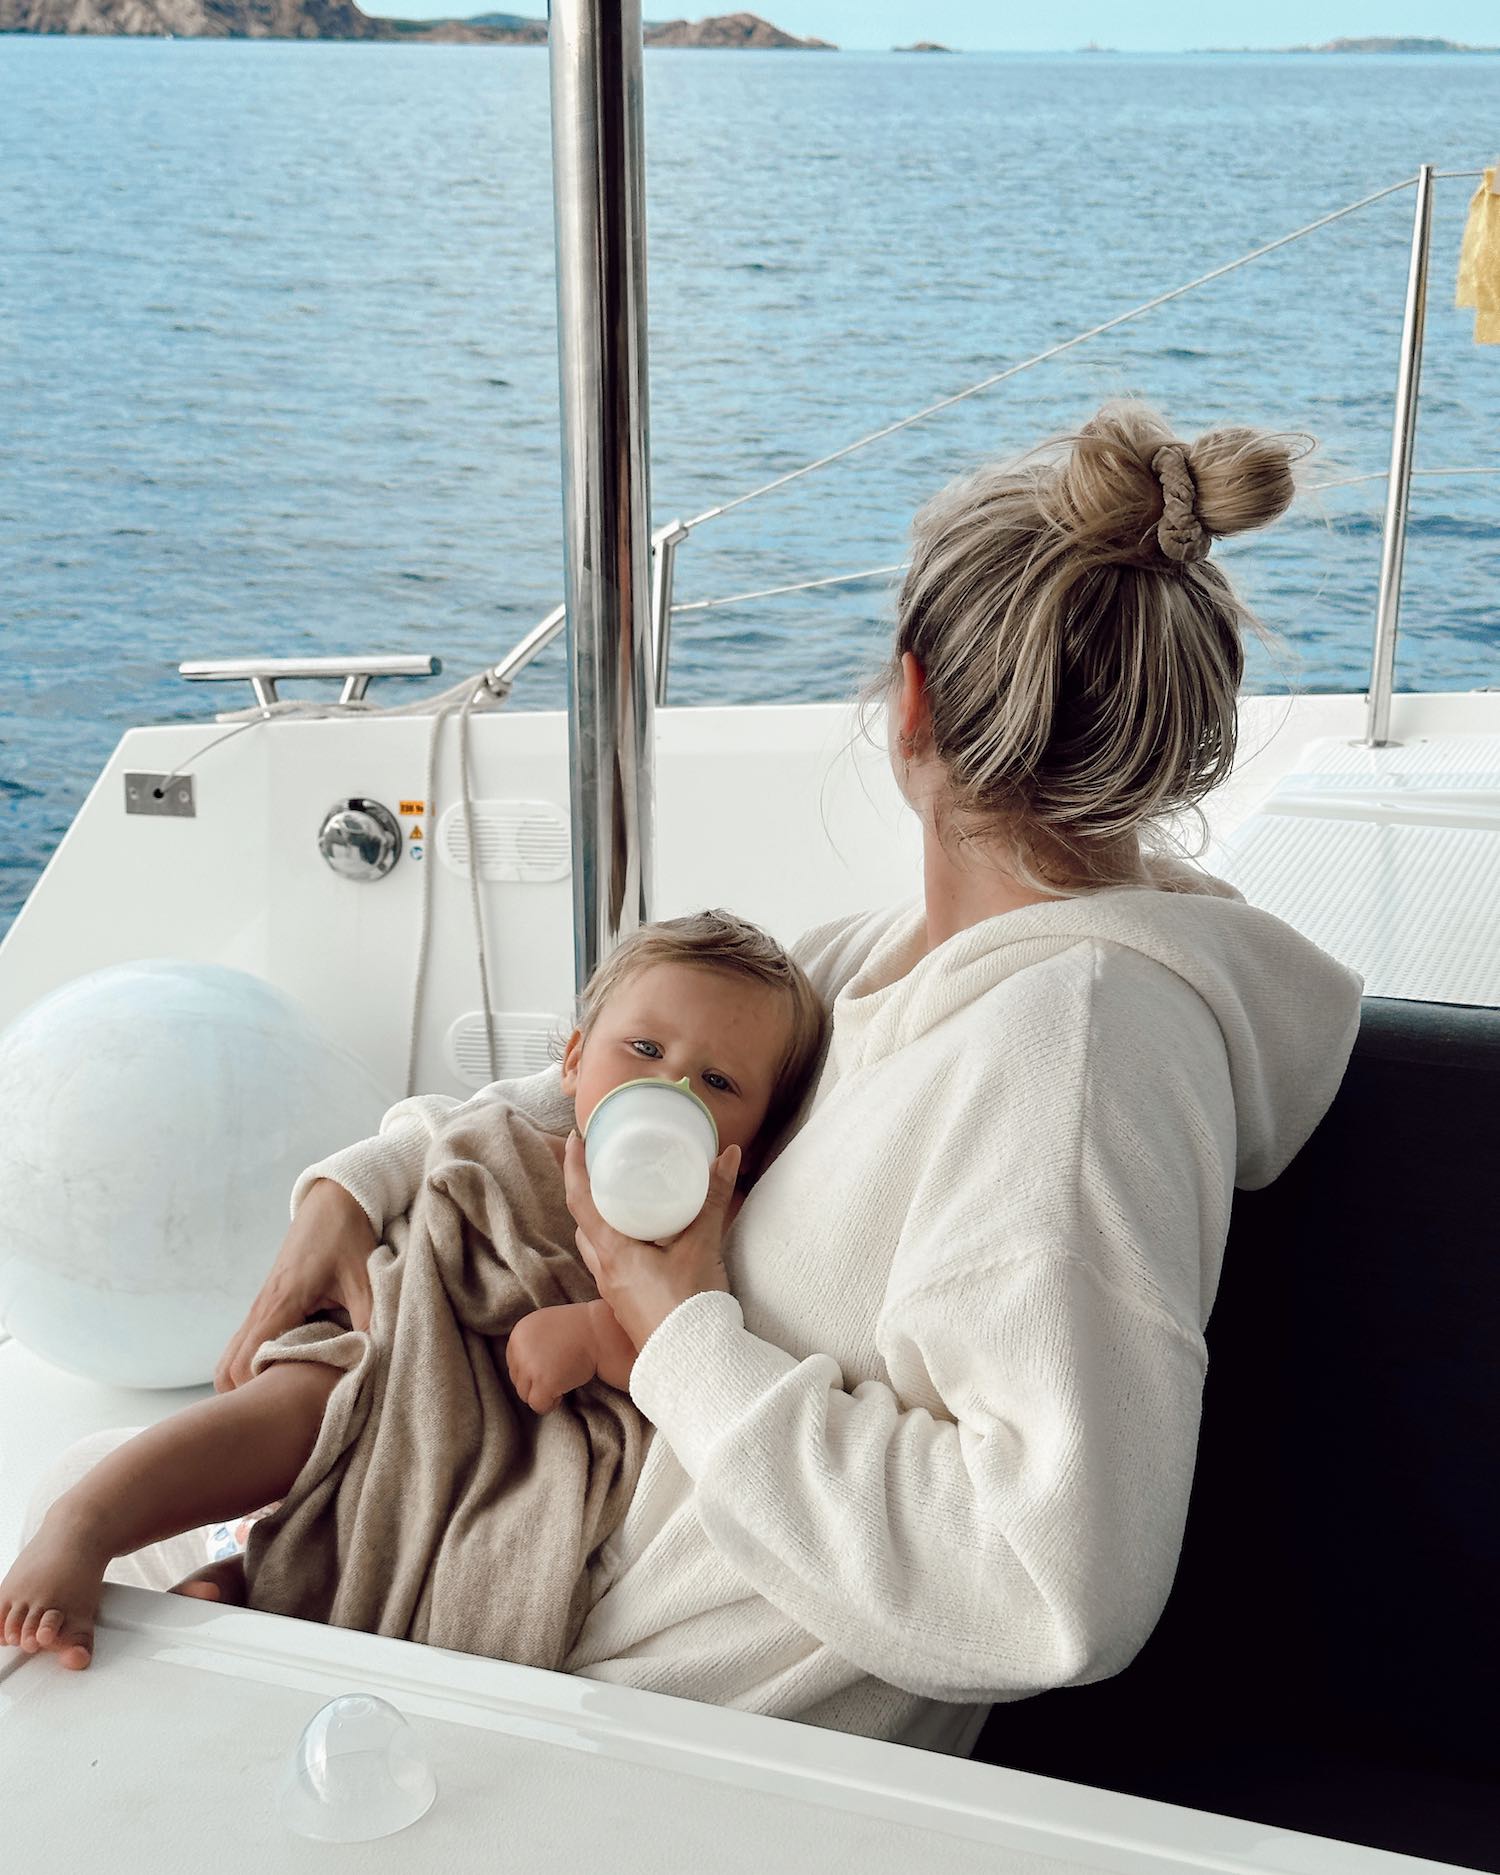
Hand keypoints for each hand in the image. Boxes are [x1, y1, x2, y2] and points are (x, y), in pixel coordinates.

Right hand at [214, 1180, 375, 1391]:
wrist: (334, 1199)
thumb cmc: (348, 1235)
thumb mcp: (365, 1278)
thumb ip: (370, 1320)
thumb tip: (376, 1362)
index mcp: (281, 1303)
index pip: (247, 1362)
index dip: (259, 1390)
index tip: (286, 1405)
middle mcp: (261, 1308)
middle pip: (226, 1369)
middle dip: (246, 1395)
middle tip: (281, 1411)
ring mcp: (260, 1306)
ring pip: (231, 1357)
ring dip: (249, 1379)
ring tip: (284, 1396)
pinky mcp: (267, 1304)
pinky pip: (246, 1343)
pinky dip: (256, 1362)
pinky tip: (289, 1370)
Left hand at [506, 1306, 599, 1414]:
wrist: (600, 1332)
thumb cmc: (579, 1329)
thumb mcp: (544, 1325)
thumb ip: (529, 1343)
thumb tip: (520, 1367)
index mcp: (519, 1334)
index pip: (514, 1364)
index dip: (532, 1369)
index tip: (550, 1366)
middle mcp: (520, 1350)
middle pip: (518, 1380)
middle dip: (537, 1382)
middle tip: (559, 1374)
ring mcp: (530, 1367)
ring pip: (525, 1394)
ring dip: (542, 1393)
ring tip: (562, 1382)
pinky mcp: (543, 1382)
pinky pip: (538, 1405)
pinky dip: (550, 1404)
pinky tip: (562, 1393)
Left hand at [563, 1133, 738, 1352]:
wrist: (694, 1362)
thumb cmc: (690, 1304)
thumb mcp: (702, 1244)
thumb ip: (713, 1198)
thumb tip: (729, 1155)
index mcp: (613, 1251)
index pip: (580, 1200)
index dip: (574, 1168)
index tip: (576, 1140)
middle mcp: (606, 1269)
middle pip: (584, 1222)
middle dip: (589, 1193)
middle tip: (605, 1167)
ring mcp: (615, 1290)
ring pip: (597, 1246)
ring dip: (601, 1220)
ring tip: (621, 1199)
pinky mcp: (629, 1303)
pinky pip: (614, 1264)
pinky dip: (619, 1243)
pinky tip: (642, 1240)